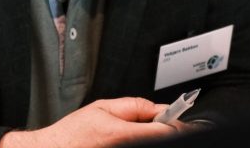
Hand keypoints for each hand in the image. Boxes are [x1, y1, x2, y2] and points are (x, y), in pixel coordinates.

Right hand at [0, 98, 176, 147]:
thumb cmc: (74, 134)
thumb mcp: (102, 108)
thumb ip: (134, 105)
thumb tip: (160, 107)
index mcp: (126, 135)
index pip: (168, 131)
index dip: (175, 122)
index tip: (176, 118)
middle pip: (162, 138)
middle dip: (160, 129)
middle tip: (146, 124)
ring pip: (150, 143)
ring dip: (148, 136)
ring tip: (126, 133)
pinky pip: (140, 146)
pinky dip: (137, 141)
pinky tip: (122, 140)